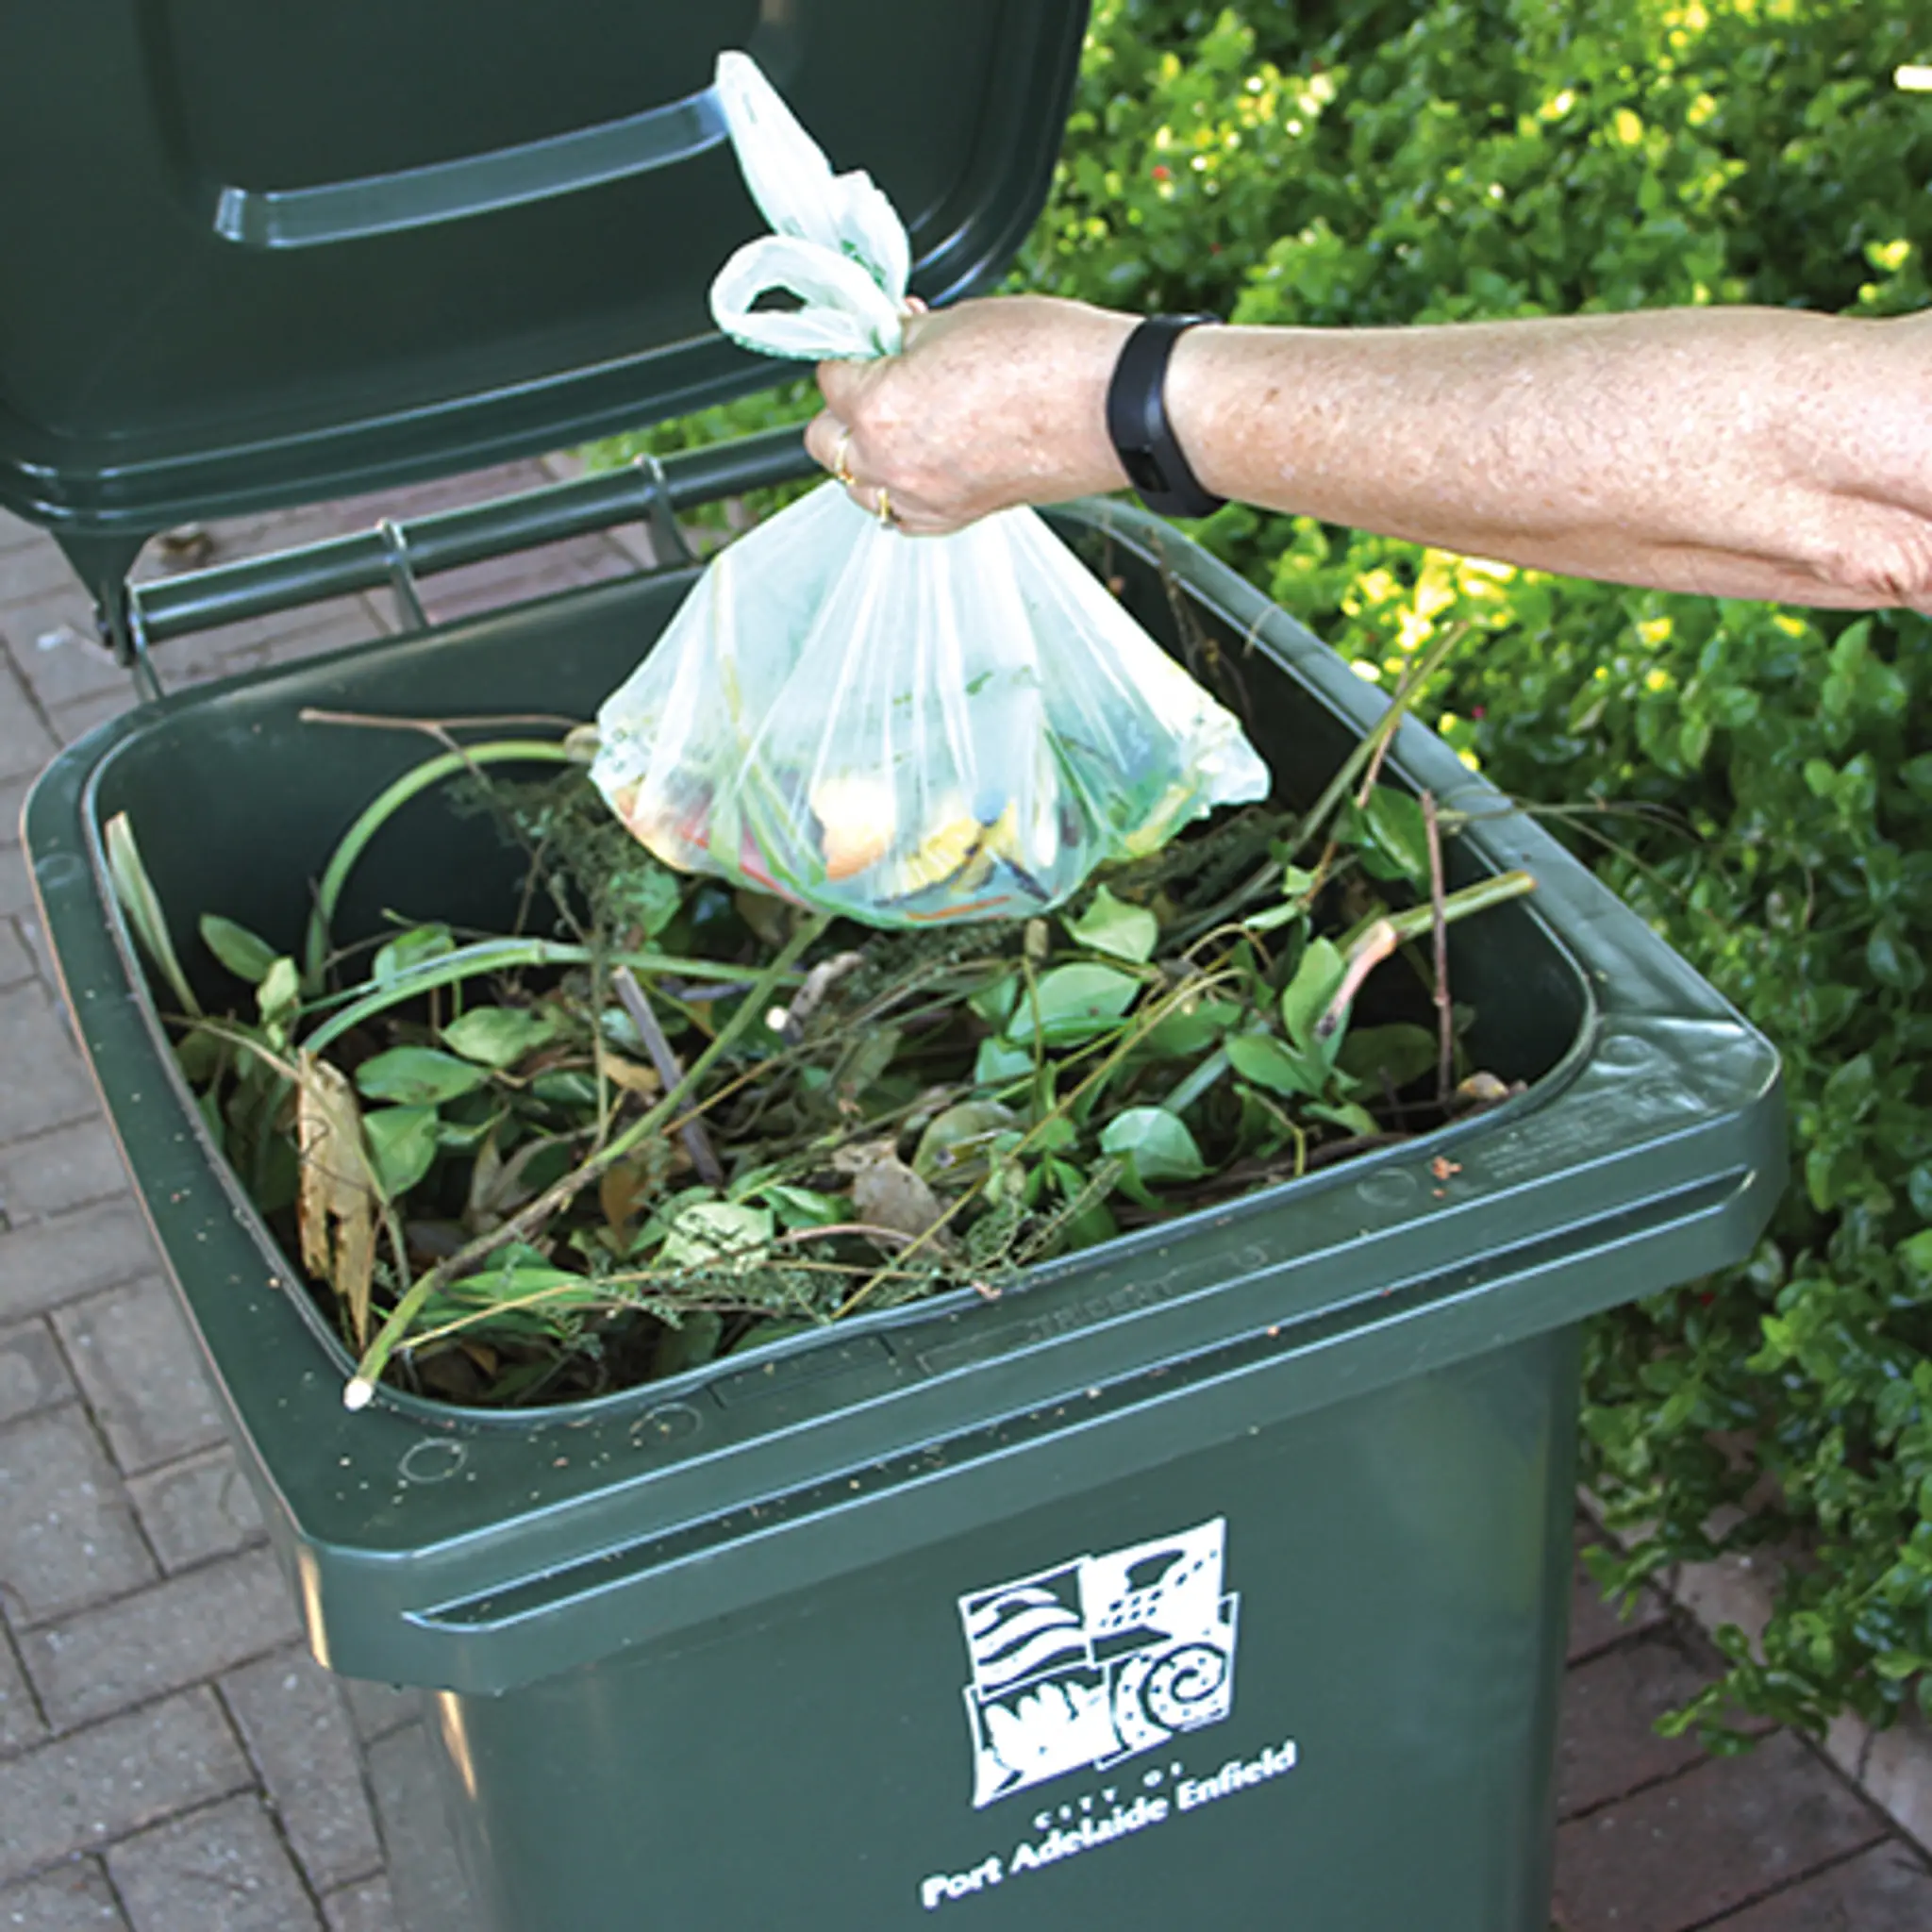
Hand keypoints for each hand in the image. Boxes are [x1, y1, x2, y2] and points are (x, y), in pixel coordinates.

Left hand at [807, 295, 1138, 532]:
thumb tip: (887, 338)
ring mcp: (924, 499)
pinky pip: (901, 513)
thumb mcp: (956, 320)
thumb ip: (906, 337)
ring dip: (868, 454)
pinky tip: (925, 458)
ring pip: (859, 486)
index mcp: (880, 407)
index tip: (871, 341)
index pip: (830, 376)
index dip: (852, 351)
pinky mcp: (956, 518)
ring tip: (904, 420)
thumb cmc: (1048, 357)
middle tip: (882, 378)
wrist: (1113, 406)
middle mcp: (892, 464)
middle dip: (846, 407)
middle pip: (828, 441)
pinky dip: (902, 489)